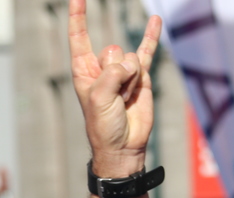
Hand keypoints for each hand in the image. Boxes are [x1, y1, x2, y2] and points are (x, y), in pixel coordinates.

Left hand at [68, 0, 161, 174]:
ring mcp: (122, 70)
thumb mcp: (99, 99)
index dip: (78, 17)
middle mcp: (101, 67)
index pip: (79, 37)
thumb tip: (131, 63)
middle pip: (112, 50)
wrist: (124, 144)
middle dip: (116, 72)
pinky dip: (152, 36)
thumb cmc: (103, 126)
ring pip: (131, 58)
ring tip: (125, 100)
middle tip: (114, 97)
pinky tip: (156, 21)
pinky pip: (148, 51)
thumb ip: (111, 75)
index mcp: (83, 71)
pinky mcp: (141, 75)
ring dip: (131, 80)